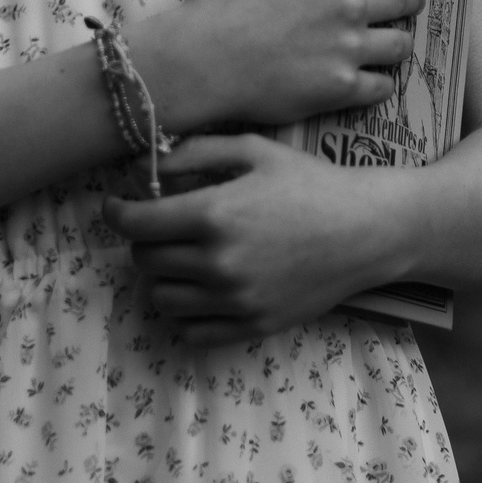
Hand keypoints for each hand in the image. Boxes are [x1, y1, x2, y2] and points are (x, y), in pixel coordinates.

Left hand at [100, 135, 409, 344]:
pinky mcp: (252, 326)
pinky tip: (197, 290)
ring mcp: (235, 300)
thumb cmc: (310, 182)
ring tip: (177, 257)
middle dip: (141, 240)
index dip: (116, 213)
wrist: (366, 230)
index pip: (136, 225)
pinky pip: (192, 332)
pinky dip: (184, 313)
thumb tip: (143, 163)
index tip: (116, 206)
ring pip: (162, 299)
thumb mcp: (253, 150)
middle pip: (145, 261)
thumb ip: (194, 153)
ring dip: (160, 276)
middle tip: (156, 226)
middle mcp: (218, 263)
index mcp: (214, 215)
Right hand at [126, 0, 424, 130]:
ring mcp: (349, 47)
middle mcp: (348, 2)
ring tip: (390, 46)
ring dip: (397, 44)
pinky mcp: (343, 88)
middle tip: (408, 2)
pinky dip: (378, 84)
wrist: (203, 62)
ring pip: (402, 45)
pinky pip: (383, 87)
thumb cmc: (215, 8)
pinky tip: (369, 83)